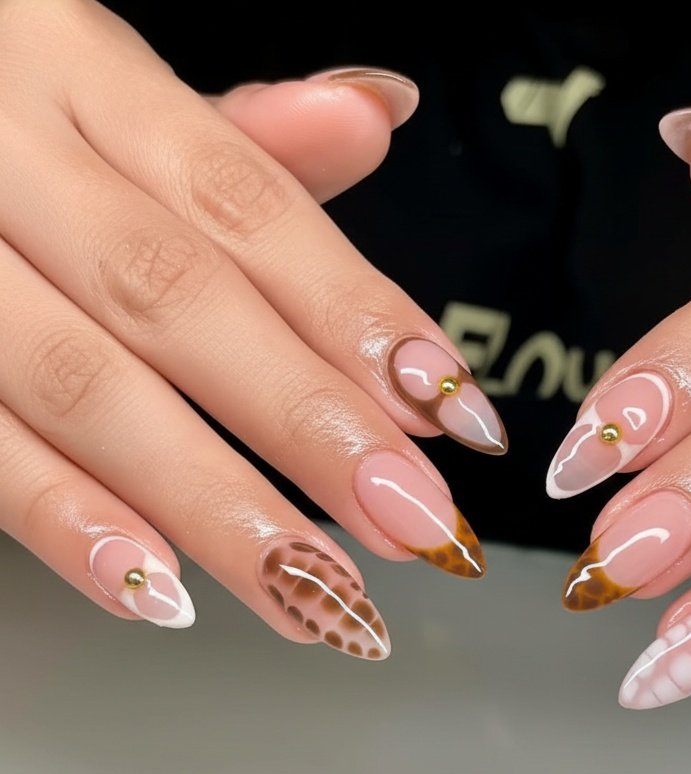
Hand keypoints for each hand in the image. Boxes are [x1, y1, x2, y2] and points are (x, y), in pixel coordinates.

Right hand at [0, 1, 504, 659]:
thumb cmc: (2, 110)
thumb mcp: (102, 89)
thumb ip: (236, 132)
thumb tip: (373, 111)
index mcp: (80, 73)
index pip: (249, 204)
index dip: (357, 312)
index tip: (452, 408)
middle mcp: (6, 157)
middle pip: (179, 299)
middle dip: (310, 422)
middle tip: (412, 518)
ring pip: (84, 388)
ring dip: (210, 501)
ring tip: (312, 591)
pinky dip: (66, 520)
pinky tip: (158, 588)